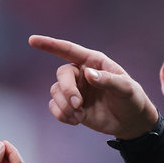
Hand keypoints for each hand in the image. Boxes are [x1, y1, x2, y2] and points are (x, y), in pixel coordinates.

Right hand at [29, 35, 158, 139]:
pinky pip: (55, 107)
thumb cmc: (131, 99)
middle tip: (78, 105)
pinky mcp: (71, 107)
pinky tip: (76, 120)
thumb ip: (108, 80)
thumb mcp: (125, 88)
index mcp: (93, 62)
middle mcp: (81, 74)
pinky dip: (61, 115)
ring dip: (65, 106)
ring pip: (55, 92)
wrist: (131, 121)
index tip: (32, 40)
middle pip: (61, 75)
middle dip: (67, 91)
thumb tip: (88, 74)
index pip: (69, 50)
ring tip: (80, 116)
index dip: (50, 45)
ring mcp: (75, 90)